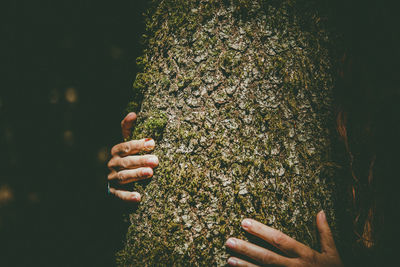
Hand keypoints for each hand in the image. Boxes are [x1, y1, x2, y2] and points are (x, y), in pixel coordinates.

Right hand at [107, 112, 158, 201]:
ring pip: (123, 176)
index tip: (152, 143)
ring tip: (150, 173)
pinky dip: (128, 196)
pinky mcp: (113, 192)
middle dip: (141, 160)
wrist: (116, 181)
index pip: (126, 146)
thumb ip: (128, 129)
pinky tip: (138, 197)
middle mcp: (112, 164)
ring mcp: (112, 178)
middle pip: (126, 162)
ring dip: (136, 175)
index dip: (138, 144)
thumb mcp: (127, 144)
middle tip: (156, 161)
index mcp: (116, 151)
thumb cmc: (126, 158)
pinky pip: (119, 195)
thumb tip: (133, 113)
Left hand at [225, 210, 342, 266]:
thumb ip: (325, 233)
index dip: (261, 231)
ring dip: (245, 266)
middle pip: (267, 256)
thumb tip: (321, 211)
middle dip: (247, 248)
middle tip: (229, 241)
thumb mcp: (332, 253)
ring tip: (229, 259)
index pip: (279, 239)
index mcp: (304, 255)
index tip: (244, 222)